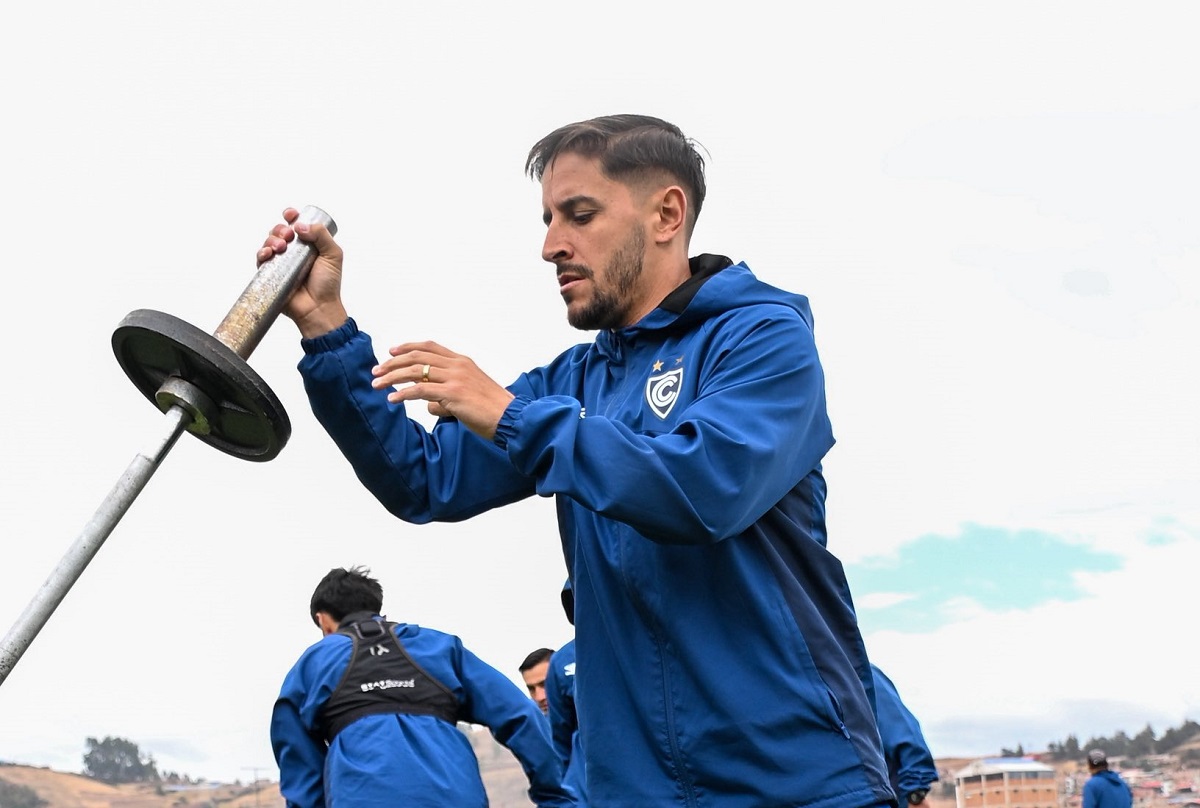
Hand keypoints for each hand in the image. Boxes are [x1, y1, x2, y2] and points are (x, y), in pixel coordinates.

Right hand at [256, 207, 347, 337]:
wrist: (318, 308)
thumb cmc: (328, 284)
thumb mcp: (333, 255)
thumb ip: (322, 235)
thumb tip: (300, 225)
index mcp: (308, 244)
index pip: (296, 224)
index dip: (291, 216)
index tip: (291, 215)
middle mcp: (293, 252)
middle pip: (279, 231)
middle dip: (280, 228)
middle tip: (288, 236)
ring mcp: (281, 263)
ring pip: (269, 242)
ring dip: (271, 239)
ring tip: (281, 247)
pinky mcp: (271, 274)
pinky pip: (260, 260)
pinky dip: (262, 253)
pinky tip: (268, 254)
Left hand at [371, 341, 514, 440]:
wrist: (510, 417)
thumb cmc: (491, 409)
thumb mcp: (468, 394)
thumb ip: (446, 395)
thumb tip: (428, 404)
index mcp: (462, 362)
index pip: (430, 347)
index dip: (408, 347)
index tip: (392, 351)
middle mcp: (457, 365)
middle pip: (417, 356)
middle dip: (393, 362)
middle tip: (377, 370)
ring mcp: (455, 378)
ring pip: (414, 371)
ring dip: (392, 377)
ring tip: (377, 384)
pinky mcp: (453, 394)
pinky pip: (420, 390)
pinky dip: (403, 394)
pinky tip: (392, 399)